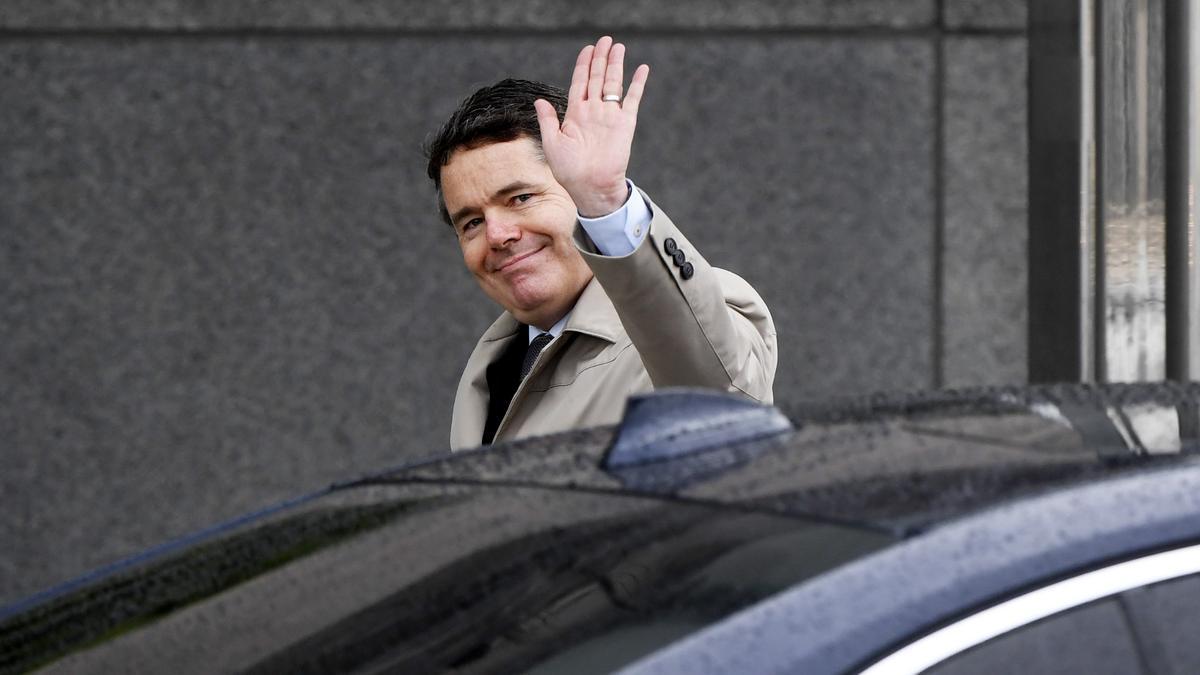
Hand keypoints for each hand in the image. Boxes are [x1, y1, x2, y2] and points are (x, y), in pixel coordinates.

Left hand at [534, 36, 649, 217]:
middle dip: (601, 58)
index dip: (584, 64)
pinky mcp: (625, 124)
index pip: (580, 82)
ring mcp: (610, 116)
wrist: (590, 187)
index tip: (588, 49)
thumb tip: (539, 100)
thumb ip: (548, 120)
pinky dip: (637, 84)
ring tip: (618, 47)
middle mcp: (593, 111)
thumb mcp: (552, 143)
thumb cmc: (569, 170)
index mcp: (575, 113)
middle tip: (605, 40)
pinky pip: (632, 99)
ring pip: (613, 83)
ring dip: (616, 65)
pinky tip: (642, 69)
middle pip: (597, 77)